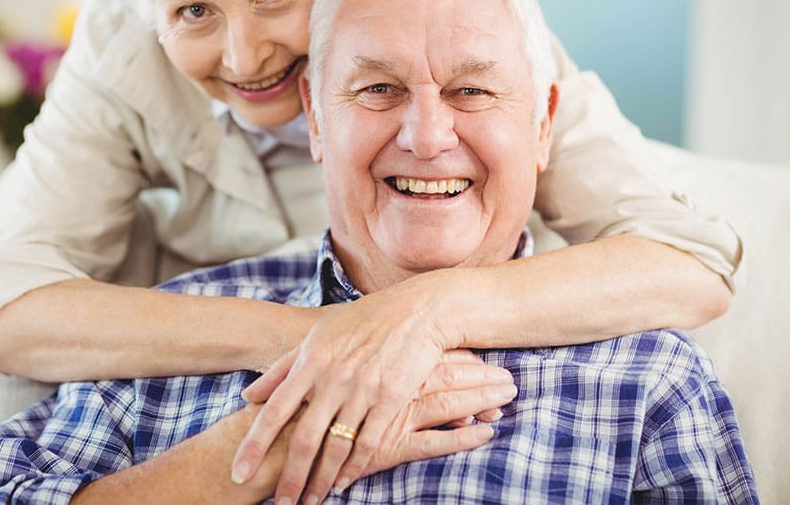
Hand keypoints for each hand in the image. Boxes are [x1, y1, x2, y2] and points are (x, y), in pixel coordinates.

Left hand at [230, 282, 498, 503]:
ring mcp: (362, 390)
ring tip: (310, 502)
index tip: (238, 473)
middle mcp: (332, 378)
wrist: (416, 312)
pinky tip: (342, 484)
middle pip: (304, 438)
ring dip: (321, 480)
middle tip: (282, 503)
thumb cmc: (363, 322)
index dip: (254, 445)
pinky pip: (368, 443)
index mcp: (310, 361)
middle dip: (290, 477)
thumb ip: (280, 368)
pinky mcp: (391, 400)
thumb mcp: (316, 336)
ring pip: (336, 447)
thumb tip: (247, 395)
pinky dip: (354, 469)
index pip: (273, 410)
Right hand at [299, 349, 513, 503]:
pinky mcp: (387, 444)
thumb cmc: (299, 402)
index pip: (429, 355)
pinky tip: (486, 434)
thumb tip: (368, 344)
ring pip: (445, 403)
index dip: (460, 358)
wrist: (277, 437)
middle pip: (444, 374)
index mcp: (376, 361)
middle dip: (479, 376)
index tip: (487, 358)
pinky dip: (460, 438)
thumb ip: (345, 356)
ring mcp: (389, 414)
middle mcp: (386, 383)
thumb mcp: (320, 364)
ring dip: (478, 400)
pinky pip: (432, 441)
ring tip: (510, 398)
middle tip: (512, 378)